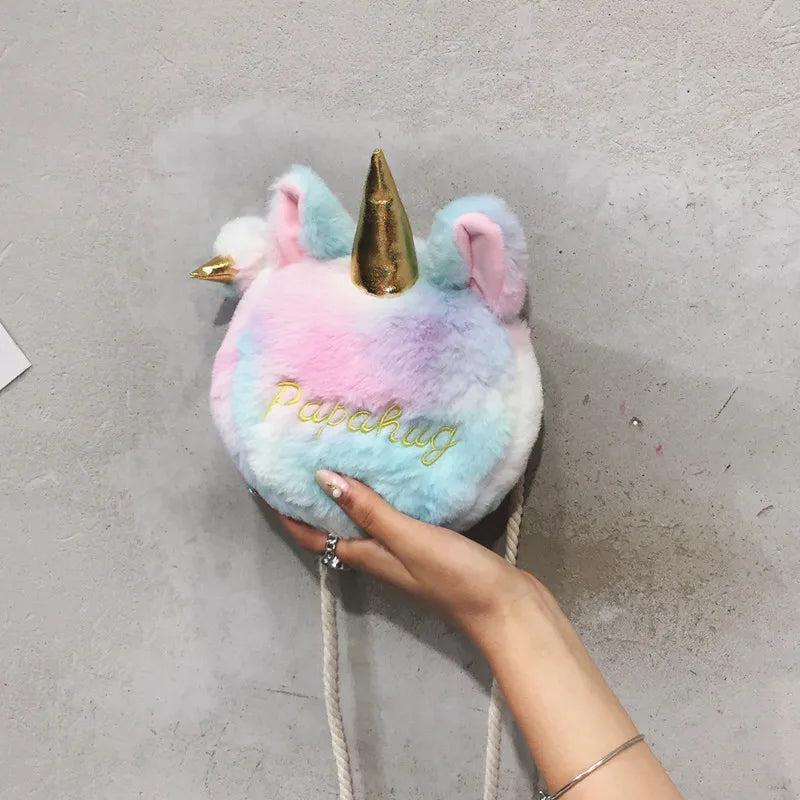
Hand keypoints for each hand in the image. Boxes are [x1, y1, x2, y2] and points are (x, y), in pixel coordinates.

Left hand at [276, 469, 548, 648]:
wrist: (506, 607)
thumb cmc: (454, 576)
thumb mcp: (407, 540)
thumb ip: (369, 511)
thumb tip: (322, 478)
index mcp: (365, 556)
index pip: (311, 534)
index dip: (285, 511)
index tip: (264, 479)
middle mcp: (377, 555)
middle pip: (332, 525)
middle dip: (311, 497)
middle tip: (301, 455)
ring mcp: (401, 553)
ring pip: (361, 520)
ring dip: (345, 494)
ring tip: (339, 455)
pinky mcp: (425, 546)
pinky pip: (389, 517)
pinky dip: (379, 497)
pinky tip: (391, 476)